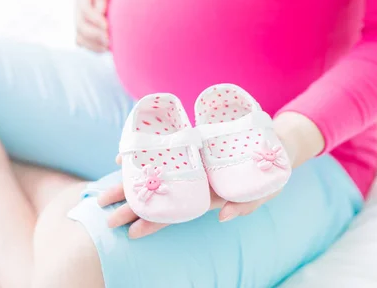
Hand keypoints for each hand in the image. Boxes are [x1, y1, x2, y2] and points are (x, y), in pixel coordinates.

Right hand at [75, 0, 120, 52]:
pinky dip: (94, 48)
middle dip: (95, 34)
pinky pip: (83, 43)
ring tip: (110, 45)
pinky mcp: (83, 31)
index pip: (84, 8)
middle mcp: (78, 7)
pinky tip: (107, 48)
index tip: (107, 26)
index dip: (94, 18)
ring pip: (80, 36)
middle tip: (110, 40)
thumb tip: (100, 10)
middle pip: (81, 25)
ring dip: (95, 43)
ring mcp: (79, 20)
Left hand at [97, 154, 282, 238]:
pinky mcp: (191, 146)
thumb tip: (224, 216)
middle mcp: (194, 183)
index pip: (176, 214)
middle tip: (104, 215)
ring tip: (101, 195)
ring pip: (155, 176)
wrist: (275, 143)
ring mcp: (191, 165)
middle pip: (157, 197)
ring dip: (129, 184)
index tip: (131, 233)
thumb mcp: (265, 190)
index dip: (153, 223)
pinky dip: (142, 154)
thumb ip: (246, 203)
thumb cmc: (271, 171)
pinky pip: (164, 152)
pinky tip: (122, 157)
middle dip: (130, 206)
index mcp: (207, 196)